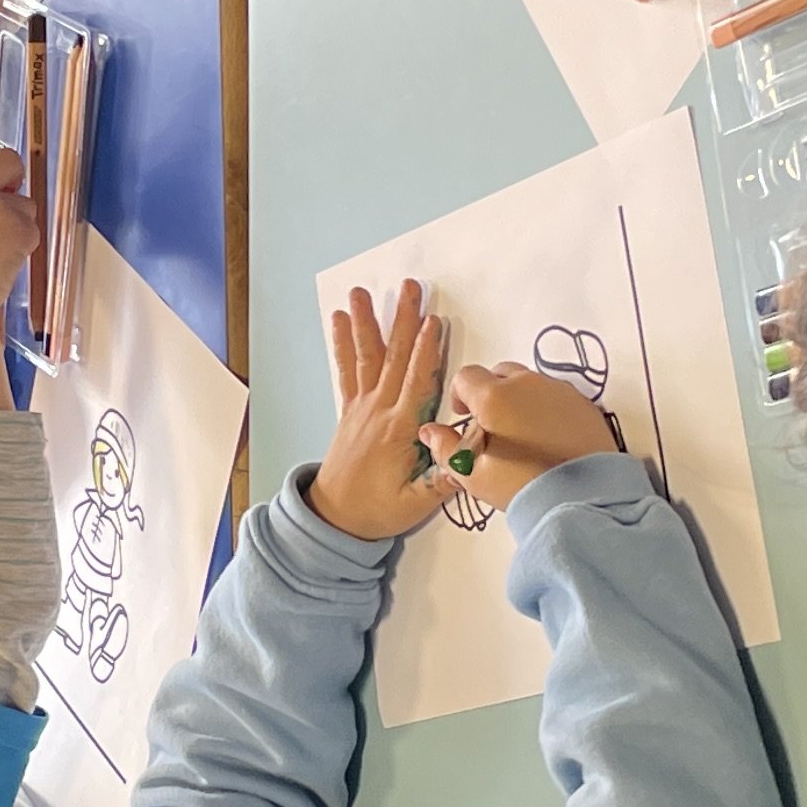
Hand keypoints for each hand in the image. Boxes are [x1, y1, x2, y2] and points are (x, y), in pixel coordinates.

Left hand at [307, 281, 462, 540]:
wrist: (334, 519)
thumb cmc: (378, 511)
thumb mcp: (415, 503)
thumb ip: (443, 479)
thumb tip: (473, 457)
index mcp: (399, 430)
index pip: (416, 383)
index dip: (426, 352)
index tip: (434, 321)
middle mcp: (378, 411)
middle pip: (394, 358)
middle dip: (403, 321)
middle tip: (410, 287)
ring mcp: (361, 407)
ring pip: (368, 357)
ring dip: (368, 322)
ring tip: (360, 291)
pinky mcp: (350, 410)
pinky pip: (347, 370)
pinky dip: (344, 344)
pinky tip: (341, 320)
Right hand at [434, 358, 624, 513]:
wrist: (582, 496)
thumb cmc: (520, 485)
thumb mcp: (473, 473)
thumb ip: (446, 448)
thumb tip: (429, 431)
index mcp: (494, 396)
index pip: (466, 377)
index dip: (460, 395)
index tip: (464, 416)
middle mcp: (527, 383)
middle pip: (500, 373)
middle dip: (490, 392)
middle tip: (492, 425)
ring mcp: (559, 390)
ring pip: (531, 382)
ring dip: (520, 398)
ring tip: (522, 433)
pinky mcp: (584, 404)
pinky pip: (557, 396)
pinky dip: (548, 408)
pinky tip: (549, 437)